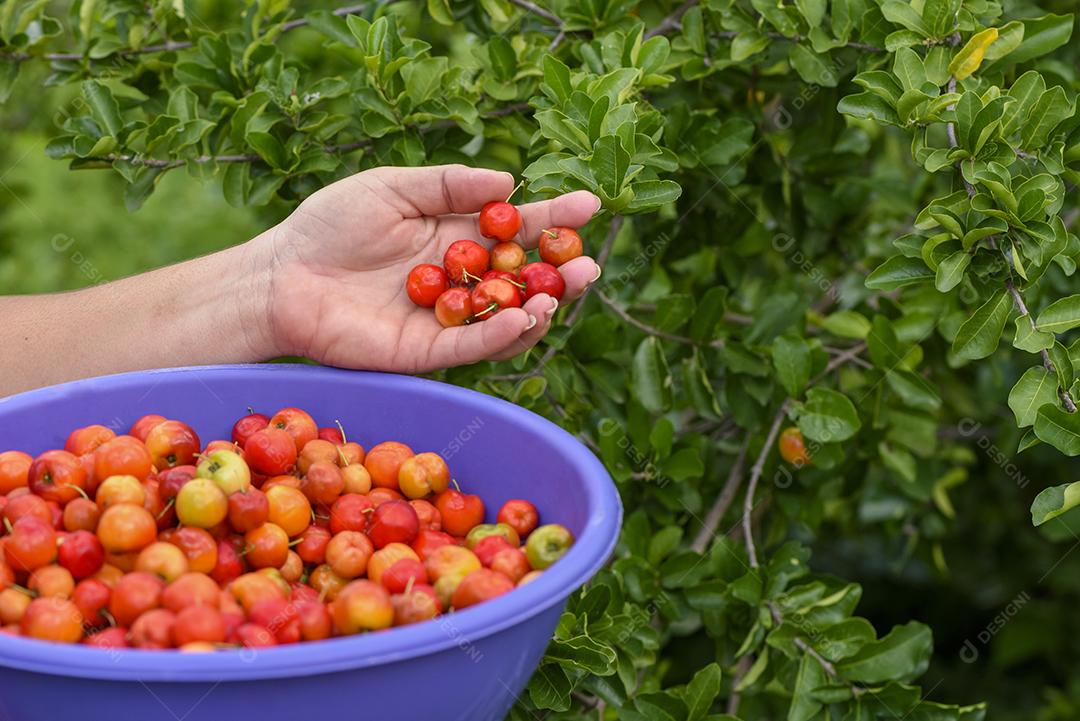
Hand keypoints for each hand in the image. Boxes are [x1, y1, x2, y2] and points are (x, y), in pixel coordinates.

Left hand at [253, 164, 601, 372]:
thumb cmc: (331, 225)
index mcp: (458, 236)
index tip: (590, 203)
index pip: (517, 228)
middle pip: (524, 279)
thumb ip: (448, 186)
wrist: (284, 276)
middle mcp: (462, 280)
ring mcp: (447, 318)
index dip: (554, 217)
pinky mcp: (426, 352)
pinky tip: (520, 316)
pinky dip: (499, 334)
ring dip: (539, 309)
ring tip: (558, 292)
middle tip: (587, 264)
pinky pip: (471, 345)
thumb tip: (508, 182)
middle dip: (560, 272)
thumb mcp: (393, 187)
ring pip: (507, 320)